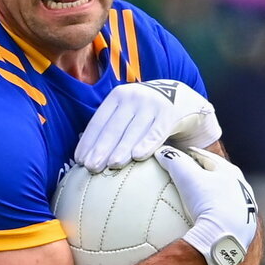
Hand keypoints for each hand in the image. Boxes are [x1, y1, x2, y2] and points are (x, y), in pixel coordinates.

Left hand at [74, 80, 221, 172]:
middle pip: (113, 127)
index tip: (80, 161)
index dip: (88, 142)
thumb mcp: (128, 113)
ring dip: (122, 149)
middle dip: (101, 148)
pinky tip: (138, 156)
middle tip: (91, 167)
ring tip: (111, 165)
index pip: (98, 122)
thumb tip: (84, 156)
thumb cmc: (147, 114)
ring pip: (133, 130)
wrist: (183, 99)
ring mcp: (152, 104)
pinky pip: (157, 131)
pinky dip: (147, 144)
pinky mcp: (170, 113)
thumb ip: (111, 128)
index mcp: (117, 97)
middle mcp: (133, 97)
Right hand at [155, 146, 257, 264]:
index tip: (183, 153)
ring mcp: (244, 211)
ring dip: (212, 197)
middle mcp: (242, 190)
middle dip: (206, 175)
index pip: (209, 158)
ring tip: (198, 201)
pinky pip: (225, 220)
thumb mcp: (187, 178)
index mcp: (231, 173)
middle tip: (191, 175)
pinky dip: (215, 217)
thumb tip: (161, 151)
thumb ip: (174, 161)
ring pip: (225, 199)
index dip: (194, 154)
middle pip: (220, 178)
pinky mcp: (243, 230)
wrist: (226, 239)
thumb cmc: (209, 203)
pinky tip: (205, 224)